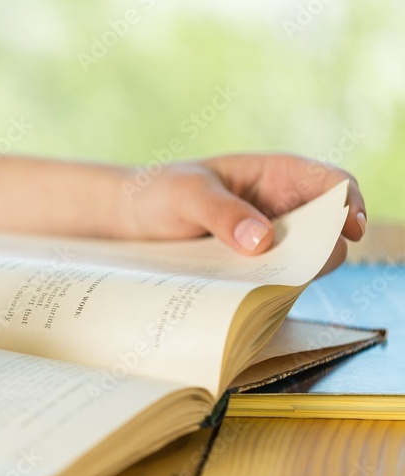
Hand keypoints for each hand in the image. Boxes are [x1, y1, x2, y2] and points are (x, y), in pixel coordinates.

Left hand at [118, 153, 365, 271]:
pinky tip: (250, 296)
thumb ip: (223, 213)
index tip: (349, 230)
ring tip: (266, 283)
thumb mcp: (187, 195)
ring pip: (304, 261)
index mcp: (277, 176)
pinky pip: (274, 280)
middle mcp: (282, 209)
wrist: (128, 219)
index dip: (350, 205)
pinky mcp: (251, 268)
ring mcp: (270, 241)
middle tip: (299, 267)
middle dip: (324, 248)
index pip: (334, 185)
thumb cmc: (160, 192)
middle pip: (328, 230)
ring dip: (295, 273)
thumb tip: (263, 241)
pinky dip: (270, 288)